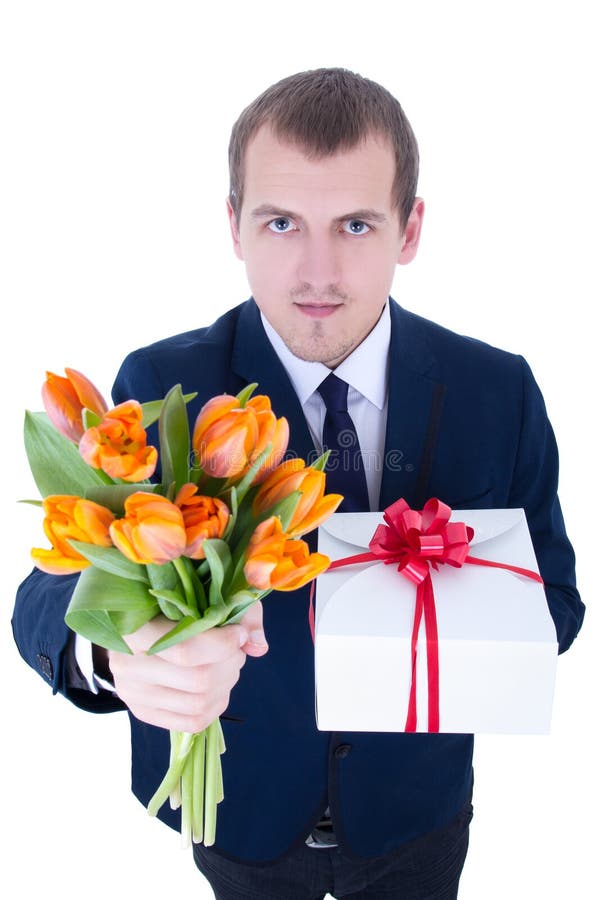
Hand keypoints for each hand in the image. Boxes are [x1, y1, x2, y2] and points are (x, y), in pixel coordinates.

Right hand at [105, 602, 267, 731]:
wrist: (136, 627)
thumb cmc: (171, 605)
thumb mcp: (203, 592)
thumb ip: (236, 611)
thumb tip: (257, 646)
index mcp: (134, 629)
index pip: (186, 650)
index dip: (223, 645)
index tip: (239, 633)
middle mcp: (126, 665)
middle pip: (198, 679)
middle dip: (230, 664)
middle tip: (236, 650)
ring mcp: (132, 694)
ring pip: (199, 703)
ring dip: (226, 685)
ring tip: (228, 665)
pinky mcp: (143, 712)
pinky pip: (192, 722)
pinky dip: (216, 705)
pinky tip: (219, 686)